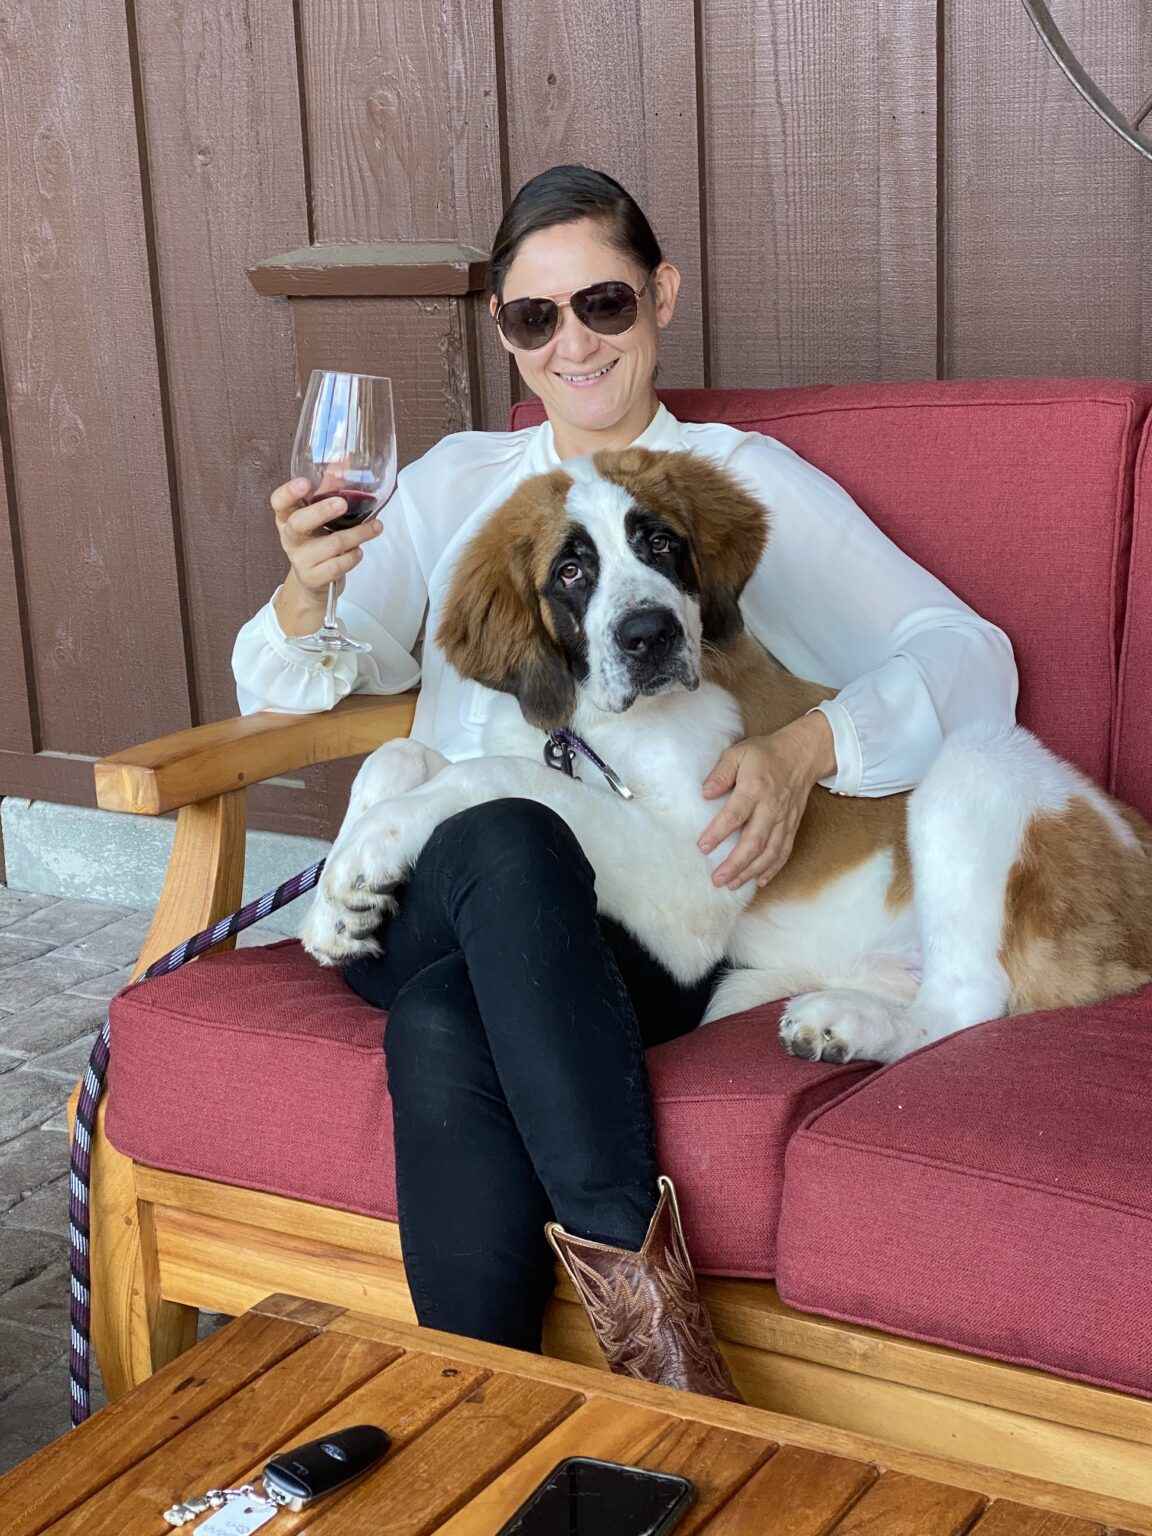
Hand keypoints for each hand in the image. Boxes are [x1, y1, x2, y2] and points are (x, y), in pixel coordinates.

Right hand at [270, 475, 383, 594]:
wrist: (314, 580)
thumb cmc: (318, 540)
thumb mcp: (320, 515)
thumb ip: (330, 489)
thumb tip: (344, 460)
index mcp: (288, 516)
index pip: (279, 501)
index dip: (289, 492)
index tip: (305, 483)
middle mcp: (290, 537)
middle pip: (299, 523)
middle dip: (322, 512)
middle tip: (342, 503)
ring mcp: (299, 559)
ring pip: (331, 544)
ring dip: (358, 534)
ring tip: (375, 528)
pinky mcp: (313, 577)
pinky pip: (337, 566)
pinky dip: (353, 556)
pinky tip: (358, 550)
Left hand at [698, 713, 834, 888]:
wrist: (802, 754)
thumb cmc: (766, 754)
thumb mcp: (738, 753)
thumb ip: (720, 773)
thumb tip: (705, 793)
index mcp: (755, 788)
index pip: (735, 815)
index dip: (718, 833)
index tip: (702, 847)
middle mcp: (771, 808)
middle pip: (754, 842)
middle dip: (735, 864)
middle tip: (717, 879)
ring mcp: (784, 819)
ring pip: (770, 852)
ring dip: (751, 871)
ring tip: (732, 884)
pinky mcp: (792, 826)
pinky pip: (784, 851)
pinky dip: (773, 869)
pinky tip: (759, 881)